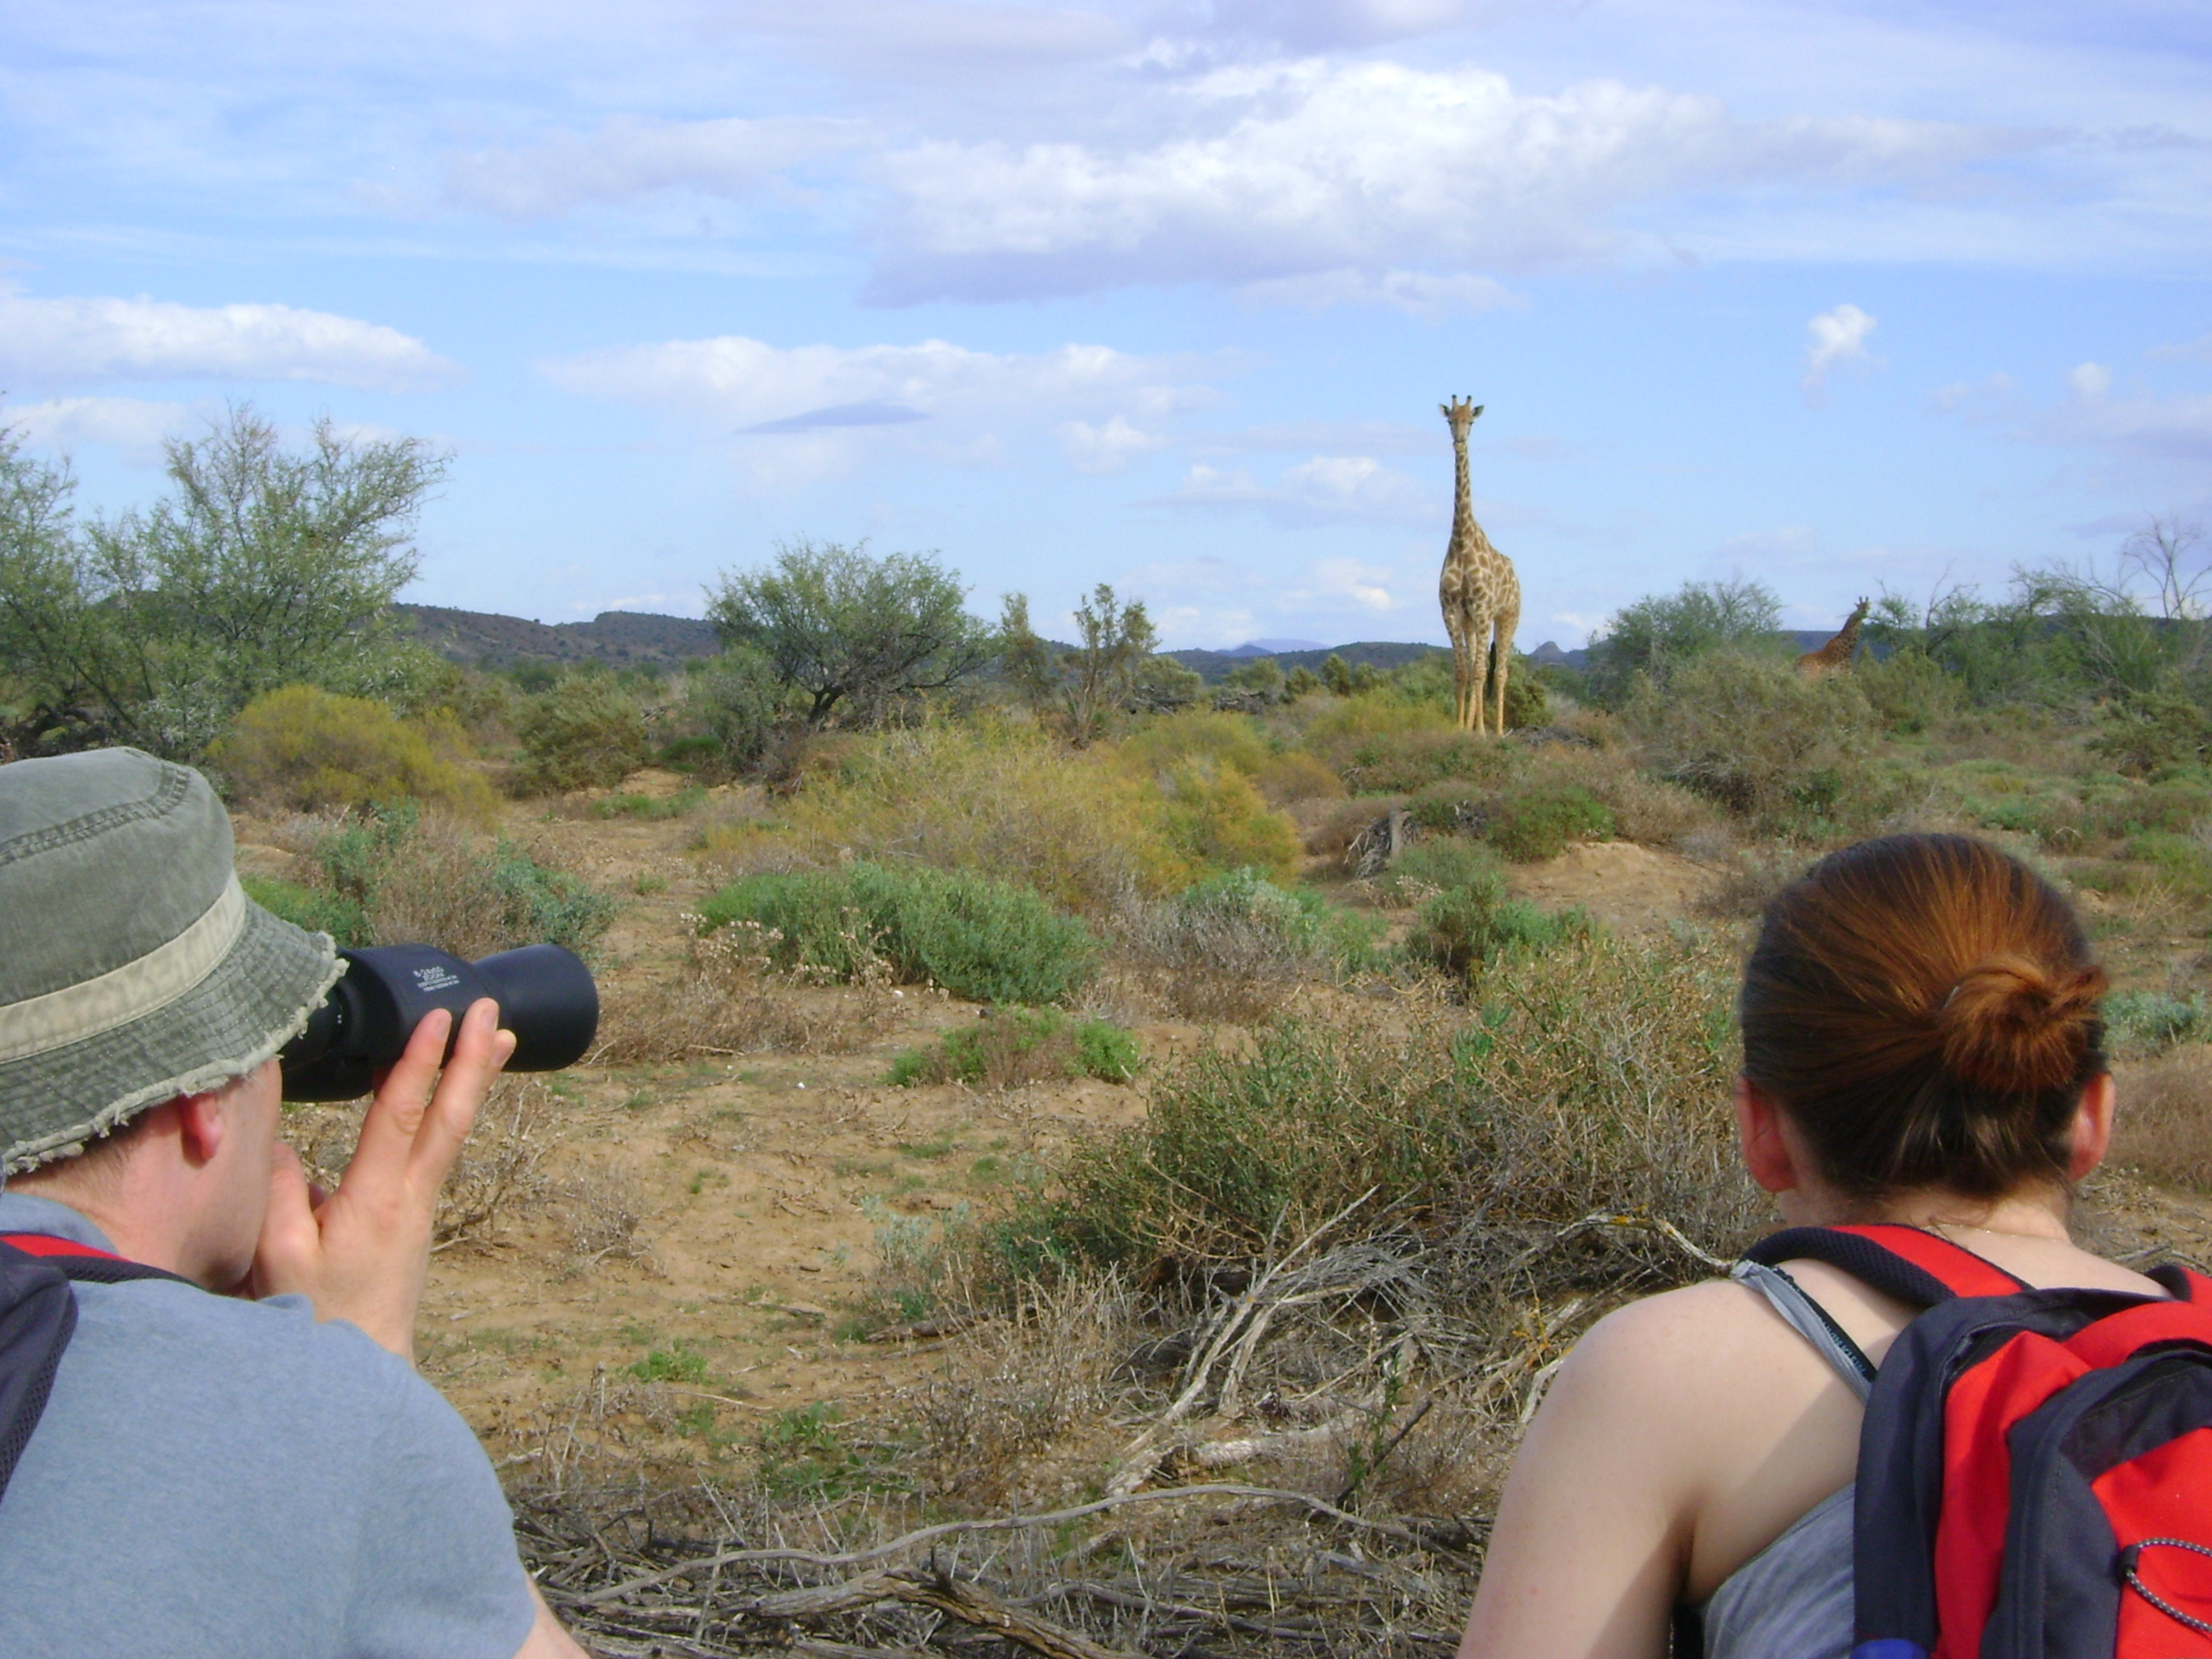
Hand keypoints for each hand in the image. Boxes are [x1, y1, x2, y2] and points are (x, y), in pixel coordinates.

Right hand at [251, 998, 515, 1361]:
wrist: (361, 1372)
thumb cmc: (316, 1319)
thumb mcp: (278, 1259)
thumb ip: (278, 1195)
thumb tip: (285, 1144)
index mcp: (374, 1201)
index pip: (402, 1118)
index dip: (419, 1063)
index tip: (439, 1018)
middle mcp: (409, 1198)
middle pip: (449, 1117)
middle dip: (471, 1058)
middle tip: (489, 1009)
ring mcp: (420, 1207)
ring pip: (451, 1131)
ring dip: (471, 1080)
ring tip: (496, 1036)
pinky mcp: (416, 1217)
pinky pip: (438, 1149)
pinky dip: (449, 1110)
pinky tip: (451, 1093)